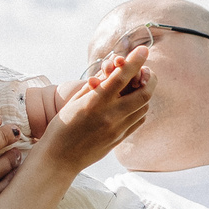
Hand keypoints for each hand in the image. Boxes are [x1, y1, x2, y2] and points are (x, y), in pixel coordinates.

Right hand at [33, 47, 150, 172]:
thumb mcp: (74, 100)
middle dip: (149, 78)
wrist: (59, 159)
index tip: (143, 49)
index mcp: (95, 103)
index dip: (135, 61)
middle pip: (143, 93)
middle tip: (145, 70)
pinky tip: (132, 103)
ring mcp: (117, 129)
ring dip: (145, 92)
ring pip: (144, 106)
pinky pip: (139, 120)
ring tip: (137, 85)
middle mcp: (110, 116)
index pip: (121, 77)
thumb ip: (95, 85)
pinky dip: (141, 107)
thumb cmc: (61, 127)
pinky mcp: (120, 139)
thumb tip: (112, 69)